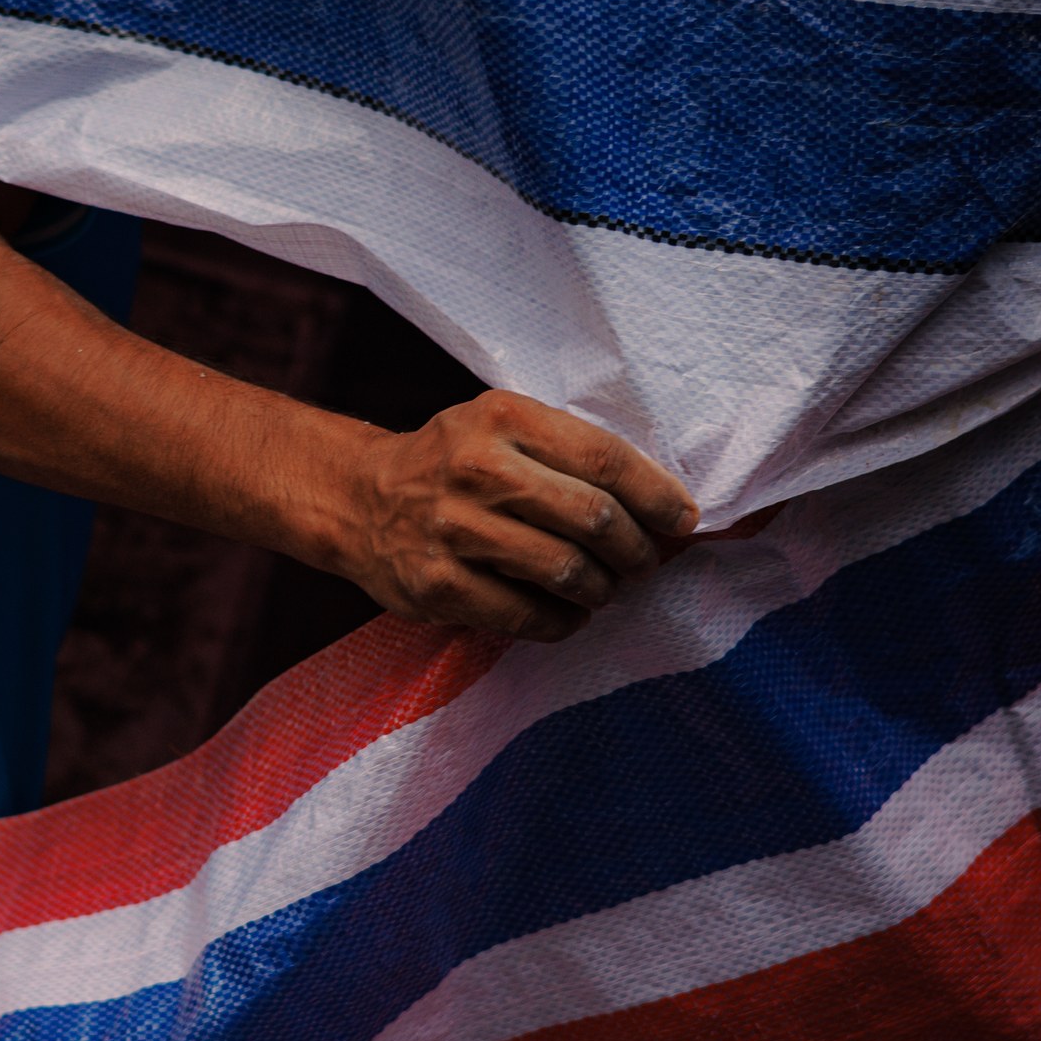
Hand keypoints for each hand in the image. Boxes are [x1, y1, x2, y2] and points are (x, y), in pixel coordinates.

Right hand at [327, 391, 697, 640]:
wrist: (359, 499)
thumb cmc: (451, 463)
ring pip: (565, 571)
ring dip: (602, 589)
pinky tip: (567, 614)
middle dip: (636, 550)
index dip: (656, 496)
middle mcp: (477, 470)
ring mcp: (454, 530)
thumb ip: (569, 453)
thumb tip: (659, 506)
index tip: (681, 521)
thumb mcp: (501, 428)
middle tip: (644, 563)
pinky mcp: (438, 585)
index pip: (605, 458)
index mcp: (503, 418)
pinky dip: (561, 621)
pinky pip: (525, 615)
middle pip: (593, 519)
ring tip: (604, 589)